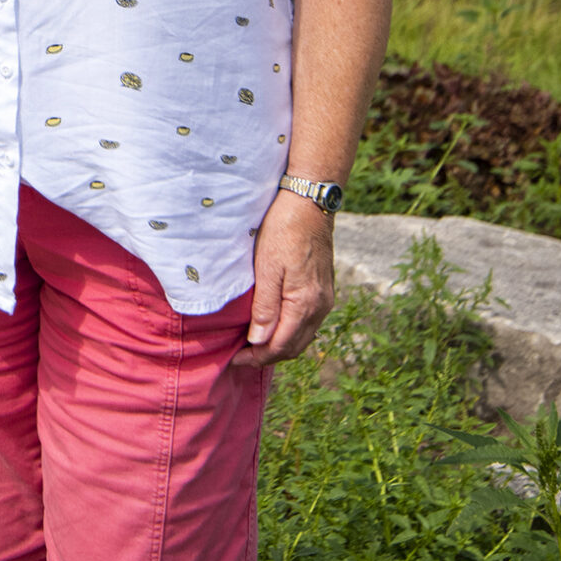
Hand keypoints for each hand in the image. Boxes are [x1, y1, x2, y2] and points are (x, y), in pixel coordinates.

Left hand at [231, 191, 335, 367]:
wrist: (310, 201)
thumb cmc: (284, 229)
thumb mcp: (267, 268)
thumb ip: (266, 308)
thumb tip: (259, 341)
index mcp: (306, 303)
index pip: (282, 346)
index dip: (257, 358)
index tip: (235, 358)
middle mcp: (321, 306)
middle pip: (295, 347)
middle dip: (268, 356)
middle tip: (241, 356)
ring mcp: (326, 298)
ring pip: (303, 336)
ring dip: (280, 345)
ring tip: (254, 344)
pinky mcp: (325, 289)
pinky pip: (308, 322)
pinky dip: (290, 331)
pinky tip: (274, 325)